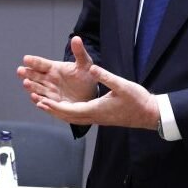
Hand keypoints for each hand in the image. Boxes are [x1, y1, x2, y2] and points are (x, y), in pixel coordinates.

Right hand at [17, 36, 99, 108]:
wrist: (90, 94)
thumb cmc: (87, 77)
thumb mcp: (85, 64)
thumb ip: (79, 52)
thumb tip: (76, 38)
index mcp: (53, 68)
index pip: (41, 64)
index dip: (34, 61)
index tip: (26, 58)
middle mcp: (48, 79)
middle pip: (35, 75)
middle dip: (27, 73)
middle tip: (20, 70)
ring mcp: (49, 91)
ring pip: (37, 88)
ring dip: (31, 86)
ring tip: (26, 83)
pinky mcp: (52, 103)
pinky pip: (44, 101)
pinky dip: (39, 100)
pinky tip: (34, 97)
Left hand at [32, 62, 159, 129]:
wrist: (149, 114)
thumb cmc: (137, 100)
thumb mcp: (122, 85)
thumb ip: (106, 76)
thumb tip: (93, 68)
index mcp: (96, 109)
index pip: (70, 111)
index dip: (54, 107)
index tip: (42, 101)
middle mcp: (94, 117)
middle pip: (68, 117)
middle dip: (52, 110)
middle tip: (38, 102)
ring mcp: (98, 119)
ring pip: (73, 119)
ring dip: (59, 112)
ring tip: (47, 105)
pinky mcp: (102, 118)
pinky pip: (80, 117)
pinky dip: (69, 113)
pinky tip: (67, 108)